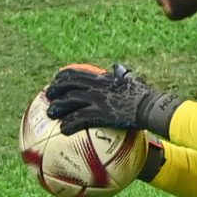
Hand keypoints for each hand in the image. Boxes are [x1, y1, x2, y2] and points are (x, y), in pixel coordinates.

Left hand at [44, 63, 182, 136]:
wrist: (149, 106)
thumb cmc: (144, 95)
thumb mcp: (132, 79)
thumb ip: (122, 73)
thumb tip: (118, 66)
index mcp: (102, 79)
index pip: (77, 73)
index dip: (63, 76)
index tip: (55, 80)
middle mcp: (96, 87)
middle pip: (69, 85)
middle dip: (55, 90)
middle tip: (47, 96)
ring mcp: (97, 100)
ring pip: (70, 100)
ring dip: (58, 106)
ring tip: (50, 113)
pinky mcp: (100, 113)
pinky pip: (80, 118)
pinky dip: (70, 123)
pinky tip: (64, 130)